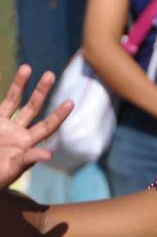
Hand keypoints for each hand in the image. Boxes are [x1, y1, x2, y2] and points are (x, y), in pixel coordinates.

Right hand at [0, 64, 72, 189]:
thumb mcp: (12, 169)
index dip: (58, 115)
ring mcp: (5, 126)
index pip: (47, 127)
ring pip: (16, 101)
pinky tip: (18, 76)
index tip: (70, 102)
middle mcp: (19, 134)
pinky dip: (11, 91)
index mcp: (28, 146)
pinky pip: (4, 103)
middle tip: (51, 75)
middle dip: (41, 92)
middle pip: (34, 108)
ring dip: (22, 85)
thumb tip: (49, 154)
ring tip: (28, 67)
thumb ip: (29, 159)